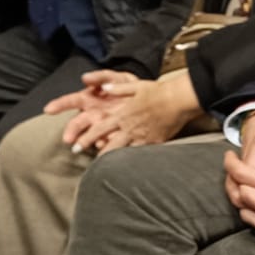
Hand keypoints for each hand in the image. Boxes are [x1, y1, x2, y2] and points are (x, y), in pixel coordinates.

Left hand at [43, 70, 199, 154]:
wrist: (179, 100)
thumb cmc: (158, 91)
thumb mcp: (136, 85)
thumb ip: (118, 88)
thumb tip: (104, 87)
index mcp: (122, 114)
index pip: (99, 128)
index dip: (86, 138)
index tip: (75, 146)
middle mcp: (130, 128)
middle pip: (109, 145)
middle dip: (97, 155)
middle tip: (88, 165)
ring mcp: (142, 137)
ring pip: (124, 152)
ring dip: (114, 160)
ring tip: (106, 169)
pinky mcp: (155, 142)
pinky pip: (141, 153)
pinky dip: (134, 159)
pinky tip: (129, 165)